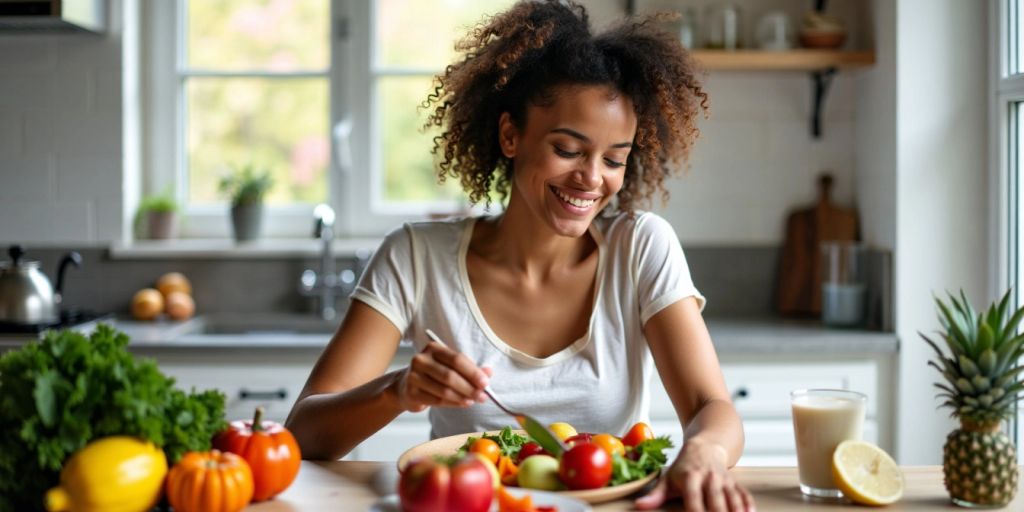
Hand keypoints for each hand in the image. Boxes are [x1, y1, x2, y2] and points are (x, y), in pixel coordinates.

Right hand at [394, 340, 491, 411]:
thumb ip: (470, 369)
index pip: (457, 359)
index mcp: (433, 348)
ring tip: (473, 400)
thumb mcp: (451, 367)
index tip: (486, 382)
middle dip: (469, 387)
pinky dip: (452, 404)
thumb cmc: (434, 375)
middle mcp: (421, 359)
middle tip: (483, 396)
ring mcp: (414, 376)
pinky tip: (462, 403)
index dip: (473, 372)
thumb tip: (489, 372)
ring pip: (444, 390)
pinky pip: (436, 401)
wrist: (407, 386)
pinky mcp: (411, 393)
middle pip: (450, 375)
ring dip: (462, 397)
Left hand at [635, 439, 754, 511]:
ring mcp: (724, 480)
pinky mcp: (735, 483)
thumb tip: (639, 506)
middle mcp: (709, 478)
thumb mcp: (667, 479)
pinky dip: (748, 505)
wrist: (704, 447)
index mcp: (690, 477)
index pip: (694, 499)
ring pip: (732, 498)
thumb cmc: (683, 467)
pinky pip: (744, 494)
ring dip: (736, 511)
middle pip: (716, 501)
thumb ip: (655, 495)